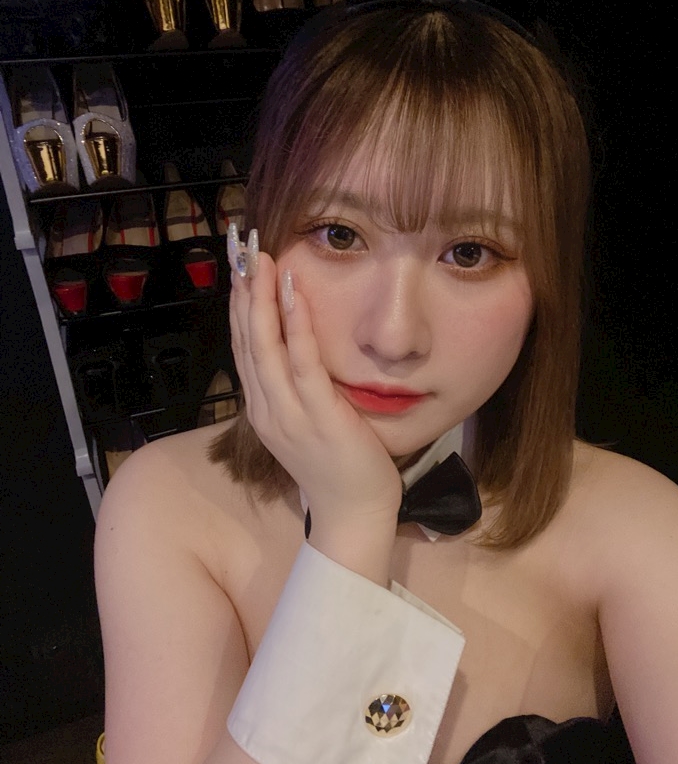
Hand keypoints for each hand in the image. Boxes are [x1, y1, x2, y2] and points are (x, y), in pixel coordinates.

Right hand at [229, 249, 403, 537]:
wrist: (353, 514)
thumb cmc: (336, 465)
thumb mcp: (306, 421)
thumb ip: (295, 389)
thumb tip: (295, 350)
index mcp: (263, 408)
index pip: (244, 348)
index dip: (238, 306)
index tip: (239, 269)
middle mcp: (266, 409)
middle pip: (246, 341)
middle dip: (242, 293)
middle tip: (242, 249)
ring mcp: (289, 415)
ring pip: (266, 349)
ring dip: (260, 301)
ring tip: (260, 261)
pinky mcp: (319, 417)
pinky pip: (303, 365)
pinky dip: (295, 327)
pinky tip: (292, 297)